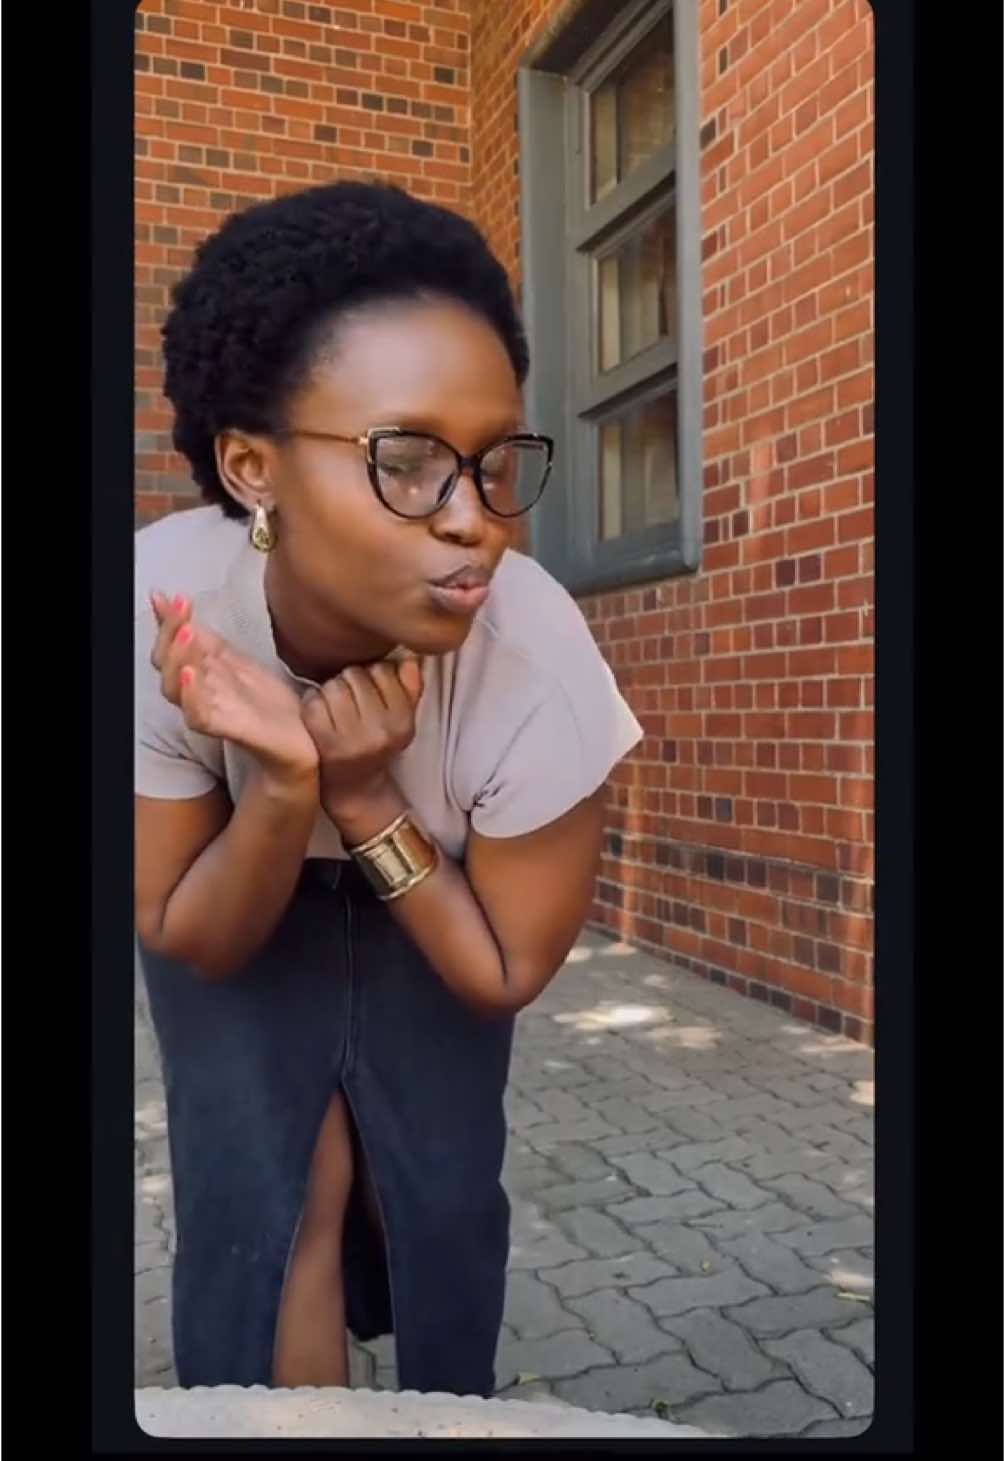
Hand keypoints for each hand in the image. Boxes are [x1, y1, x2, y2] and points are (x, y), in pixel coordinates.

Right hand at [149, 591, 318, 785]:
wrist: (301, 737)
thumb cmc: (265, 703)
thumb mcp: (235, 659)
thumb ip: (205, 637)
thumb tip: (170, 598)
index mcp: (200, 672)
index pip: (169, 646)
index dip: (167, 622)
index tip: (174, 596)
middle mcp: (198, 691)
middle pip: (166, 665)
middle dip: (170, 635)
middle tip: (182, 610)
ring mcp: (210, 710)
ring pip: (174, 690)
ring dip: (178, 658)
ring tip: (188, 633)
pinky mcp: (228, 728)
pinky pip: (198, 717)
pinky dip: (191, 697)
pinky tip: (192, 675)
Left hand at [300, 658, 423, 825]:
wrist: (354, 789)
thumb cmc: (377, 745)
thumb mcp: (402, 720)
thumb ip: (410, 687)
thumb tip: (408, 657)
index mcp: (402, 723)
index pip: (383, 670)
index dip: (372, 673)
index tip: (370, 688)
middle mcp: (379, 732)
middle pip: (355, 674)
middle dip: (350, 680)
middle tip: (350, 696)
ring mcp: (350, 739)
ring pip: (333, 685)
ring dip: (331, 689)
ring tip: (335, 704)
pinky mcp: (322, 743)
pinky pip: (313, 701)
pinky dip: (313, 702)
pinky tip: (320, 712)